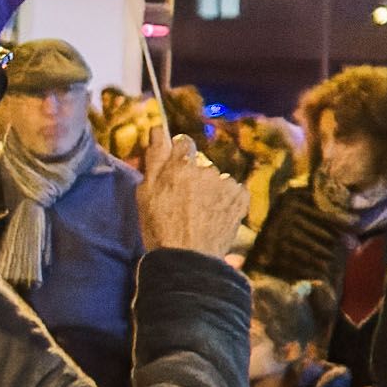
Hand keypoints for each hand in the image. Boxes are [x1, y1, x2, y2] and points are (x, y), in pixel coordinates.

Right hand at [137, 133, 248, 260]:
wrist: (188, 259)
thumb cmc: (160, 228)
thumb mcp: (145, 193)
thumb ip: (154, 157)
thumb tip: (158, 128)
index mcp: (181, 164)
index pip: (183, 142)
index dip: (178, 156)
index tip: (174, 171)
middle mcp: (206, 168)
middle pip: (200, 163)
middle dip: (194, 177)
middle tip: (184, 202)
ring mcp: (226, 182)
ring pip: (217, 178)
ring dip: (210, 190)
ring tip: (200, 214)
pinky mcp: (241, 197)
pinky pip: (233, 191)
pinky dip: (226, 200)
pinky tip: (215, 216)